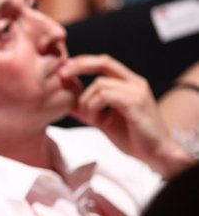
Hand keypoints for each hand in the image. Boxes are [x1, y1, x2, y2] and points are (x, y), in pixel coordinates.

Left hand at [60, 54, 192, 176]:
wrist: (154, 153)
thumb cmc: (132, 137)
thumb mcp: (103, 120)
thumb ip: (88, 108)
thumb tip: (67, 102)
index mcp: (129, 83)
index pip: (104, 62)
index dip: (83, 62)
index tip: (63, 70)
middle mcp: (135, 83)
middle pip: (104, 62)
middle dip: (79, 66)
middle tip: (62, 76)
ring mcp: (137, 91)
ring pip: (100, 84)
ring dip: (86, 101)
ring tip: (89, 118)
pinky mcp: (136, 102)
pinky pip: (105, 96)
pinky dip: (94, 106)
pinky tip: (96, 119)